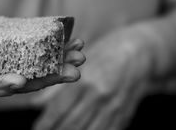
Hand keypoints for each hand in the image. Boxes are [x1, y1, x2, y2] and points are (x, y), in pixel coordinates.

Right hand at [0, 0, 85, 97]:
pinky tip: (69, 41)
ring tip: (79, 55)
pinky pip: (28, 53)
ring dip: (54, 66)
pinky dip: (48, 49)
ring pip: (26, 70)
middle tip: (73, 72)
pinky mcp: (3, 49)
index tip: (21, 81)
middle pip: (13, 82)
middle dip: (44, 78)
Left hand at [34, 29, 153, 129]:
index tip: (37, 129)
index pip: (59, 109)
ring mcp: (114, 108)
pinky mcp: (124, 115)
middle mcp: (99, 96)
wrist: (140, 52)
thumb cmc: (106, 55)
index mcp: (85, 81)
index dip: (46, 123)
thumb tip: (36, 104)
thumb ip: (60, 86)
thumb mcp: (80, 65)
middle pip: (72, 124)